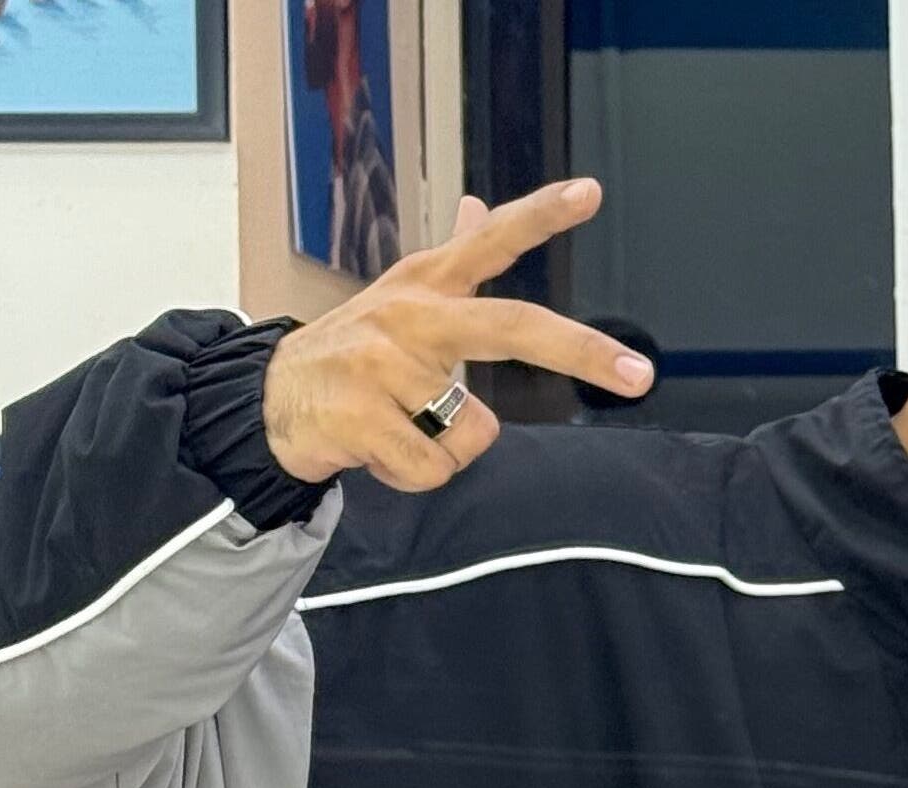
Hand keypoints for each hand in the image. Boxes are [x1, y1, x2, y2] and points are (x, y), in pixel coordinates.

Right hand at [259, 179, 652, 490]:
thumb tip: (477, 203)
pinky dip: (412, 475)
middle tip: (640, 376)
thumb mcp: (401, 298)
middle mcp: (409, 314)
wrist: (267, 402)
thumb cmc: (354, 354)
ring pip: (474, 430)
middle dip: (582, 352)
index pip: (489, 240)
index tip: (591, 192)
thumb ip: (451, 257)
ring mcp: (382, 363)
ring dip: (444, 448)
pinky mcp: (361, 415)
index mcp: (424, 285)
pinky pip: (434, 467)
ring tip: (398, 426)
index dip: (541, 215)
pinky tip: (376, 448)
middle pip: (512, 327)